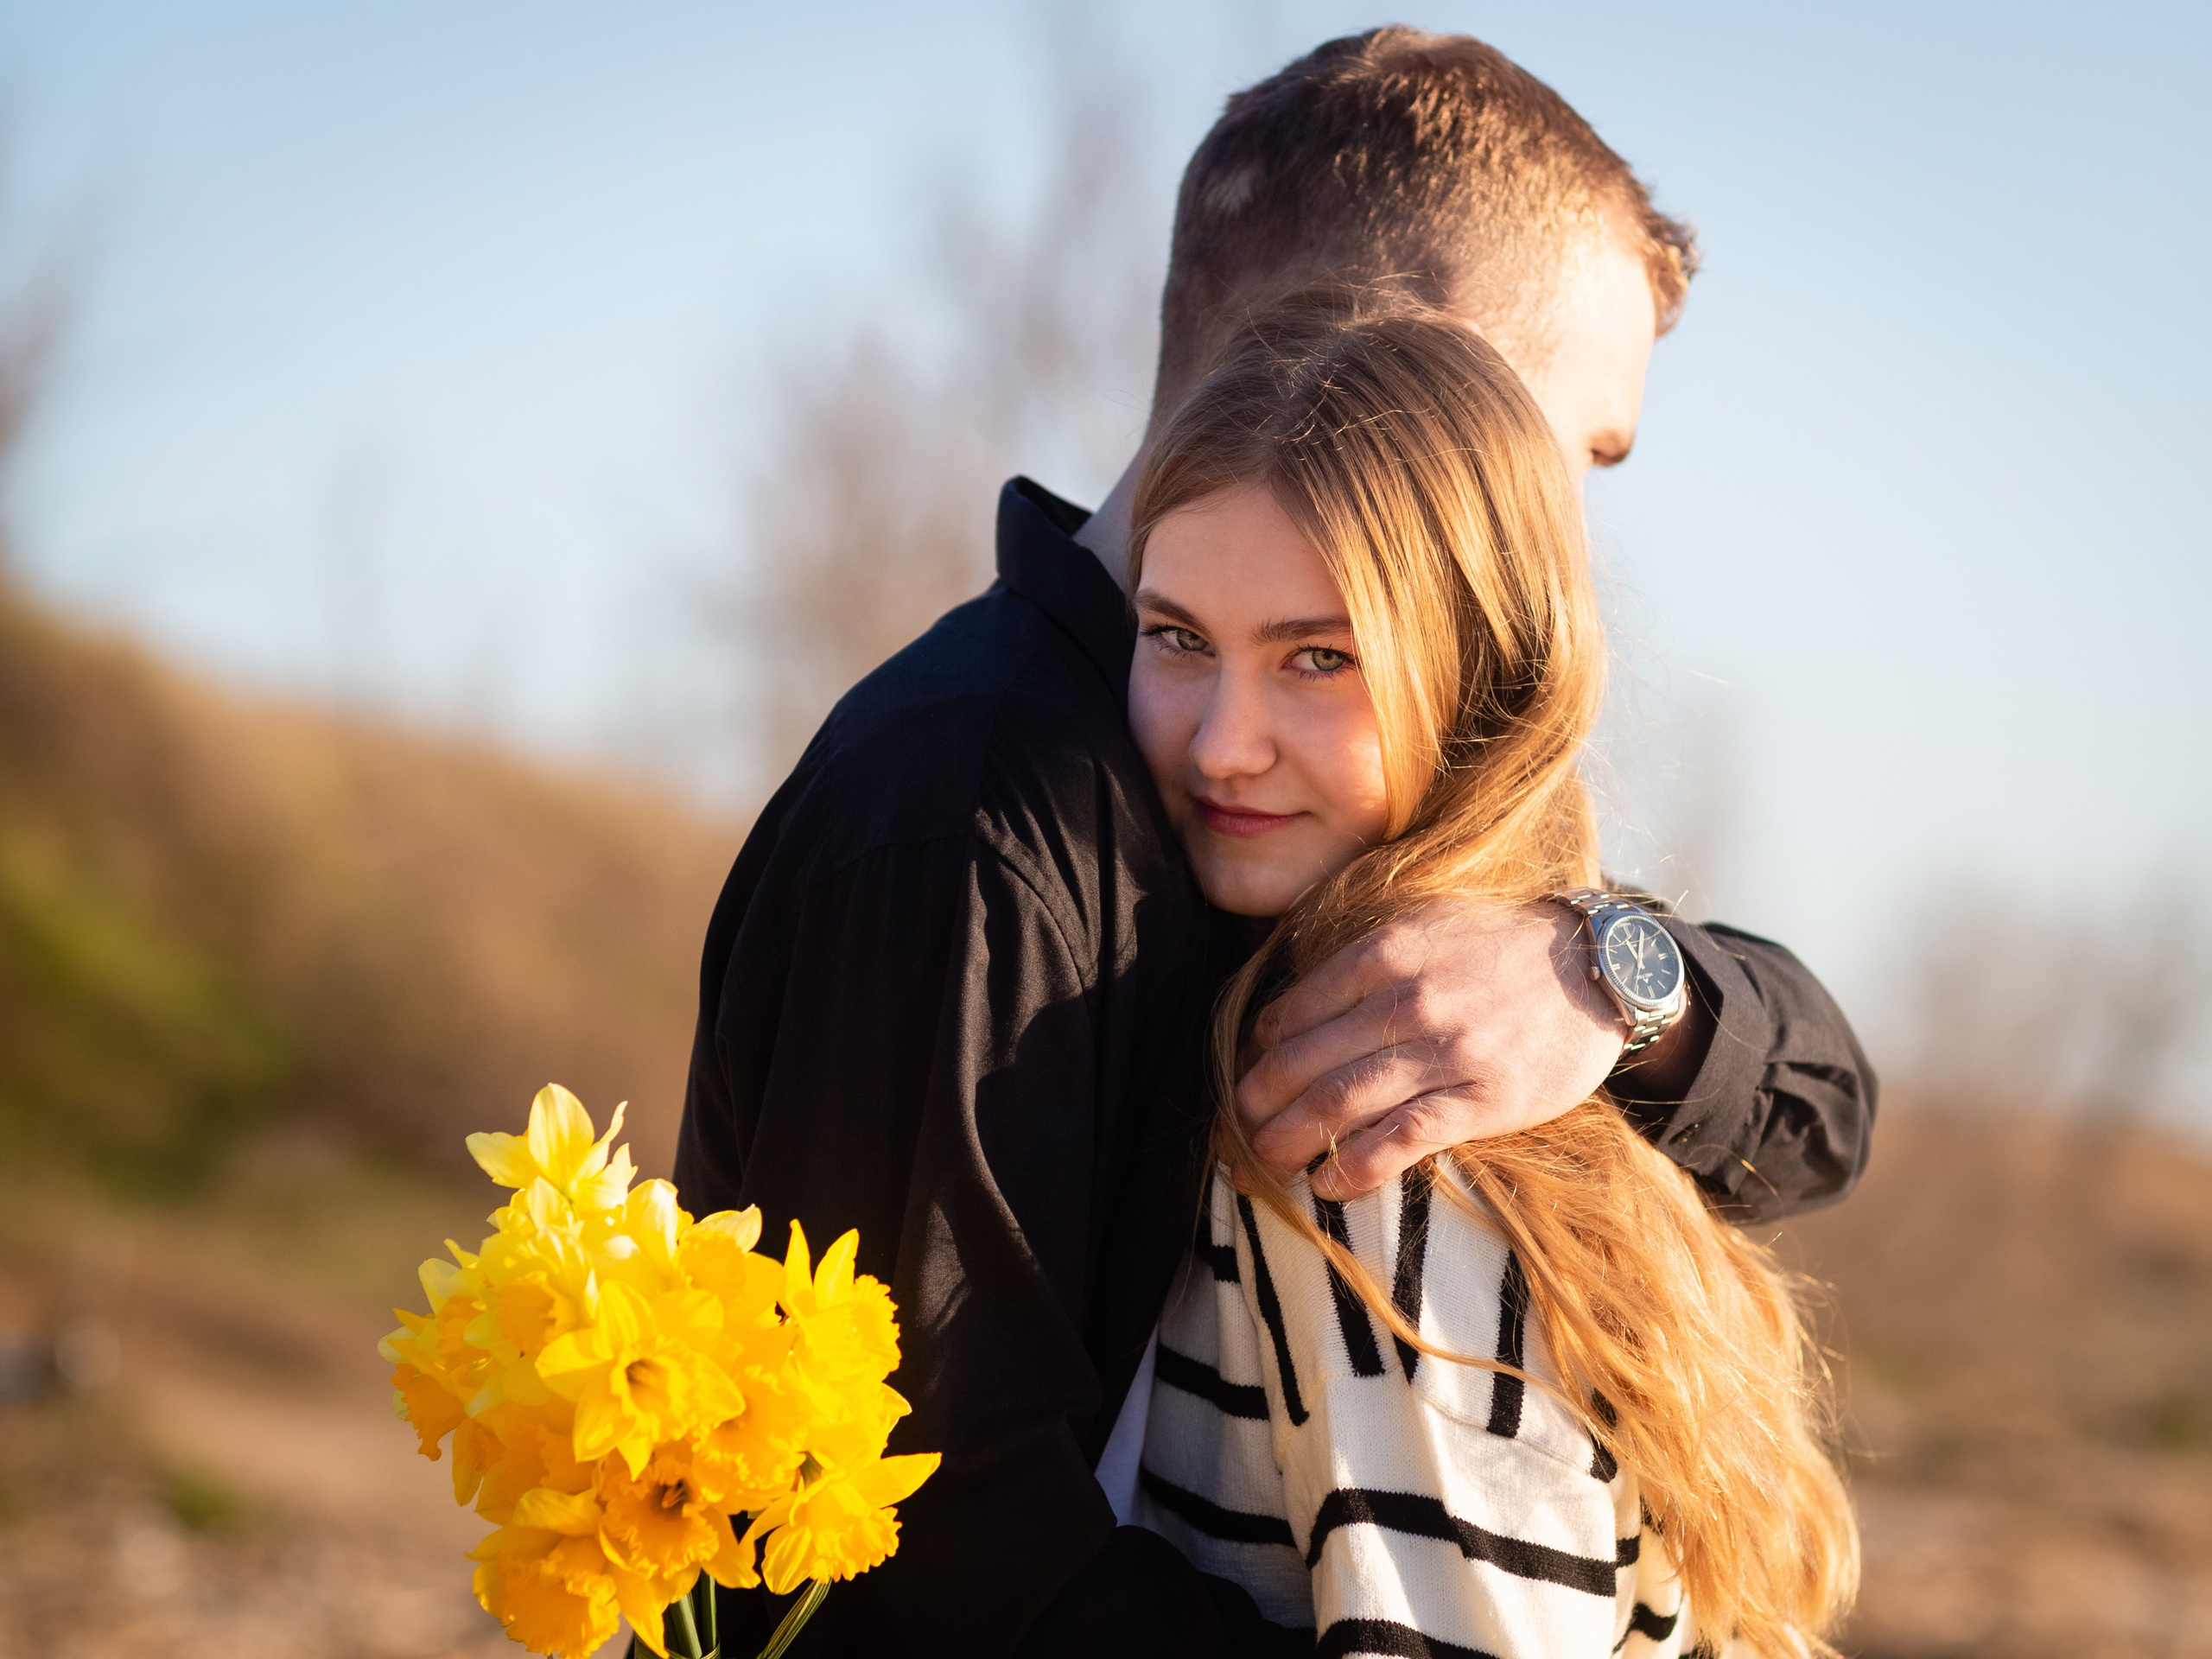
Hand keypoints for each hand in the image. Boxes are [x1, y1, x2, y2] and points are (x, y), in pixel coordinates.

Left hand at [1235, 898, 1624, 1198]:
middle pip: (1306, 1061)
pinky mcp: (1484, 1099)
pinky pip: (1403, 1138)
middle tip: (1234, 1131)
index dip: (1259, 1052)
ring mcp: (1447, 1051)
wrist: (1597, 969)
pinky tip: (1327, 1183)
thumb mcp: (1424, 926)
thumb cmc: (1498, 949)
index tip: (1245, 1077)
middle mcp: (1409, 998)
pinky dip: (1354, 1166)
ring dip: (1289, 1139)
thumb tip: (1285, 1017)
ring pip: (1342, 1101)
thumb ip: (1358, 962)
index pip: (1296, 1010)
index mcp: (1386, 952)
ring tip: (1263, 1163)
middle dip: (1258, 1103)